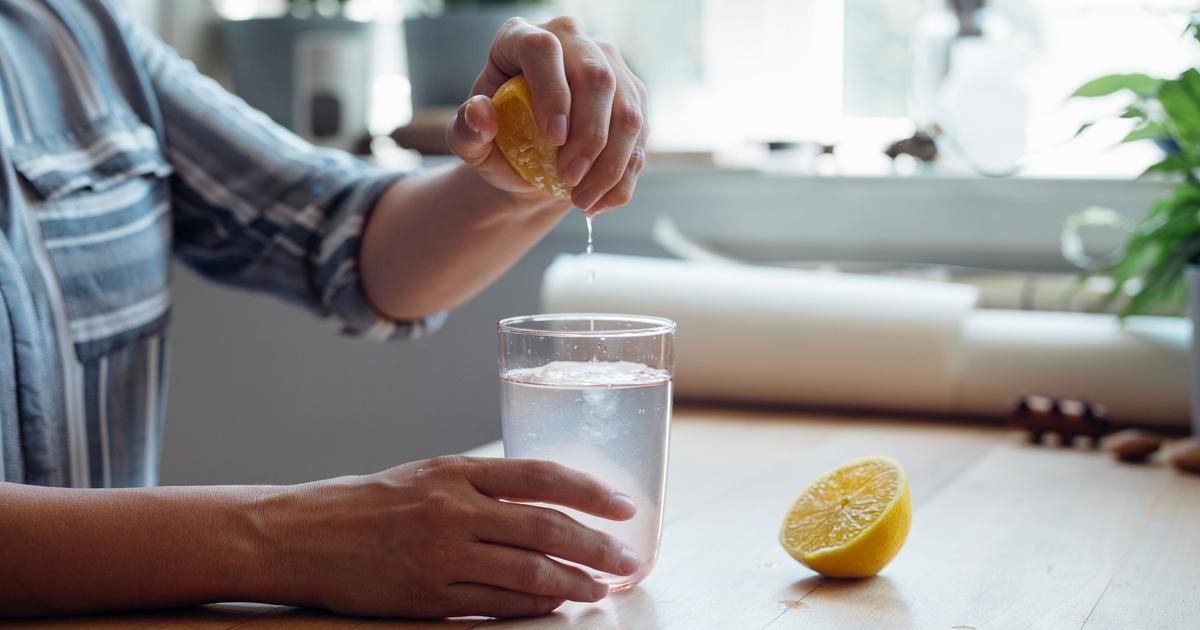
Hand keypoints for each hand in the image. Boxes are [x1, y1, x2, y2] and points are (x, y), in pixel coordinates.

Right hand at [252, 456, 639, 617]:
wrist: (306, 534)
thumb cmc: (371, 503)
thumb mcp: (430, 475)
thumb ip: (484, 487)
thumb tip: (544, 503)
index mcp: (459, 471)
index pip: (542, 476)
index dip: (590, 492)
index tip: (623, 506)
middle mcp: (455, 509)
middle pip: (546, 526)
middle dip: (596, 544)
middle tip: (628, 557)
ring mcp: (443, 554)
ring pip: (528, 570)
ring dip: (573, 580)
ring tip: (601, 586)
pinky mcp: (430, 594)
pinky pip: (497, 603)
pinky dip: (534, 605)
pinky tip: (556, 604)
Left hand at [446, 16, 647, 215]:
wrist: (531, 161)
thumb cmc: (498, 142)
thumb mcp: (472, 143)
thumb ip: (466, 130)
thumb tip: (479, 112)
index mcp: (523, 38)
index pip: (544, 50)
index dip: (552, 93)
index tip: (552, 139)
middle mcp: (573, 43)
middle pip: (596, 78)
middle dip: (588, 137)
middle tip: (569, 179)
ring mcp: (610, 67)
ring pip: (628, 112)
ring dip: (610, 164)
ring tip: (582, 200)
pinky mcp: (633, 98)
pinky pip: (640, 139)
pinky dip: (622, 177)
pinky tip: (598, 202)